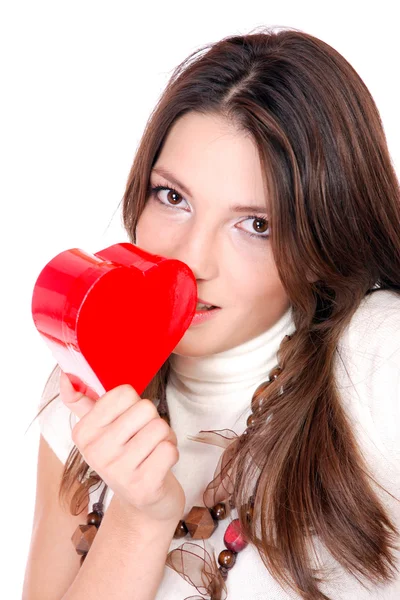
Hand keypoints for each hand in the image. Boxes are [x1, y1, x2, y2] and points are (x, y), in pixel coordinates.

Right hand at [59, 371, 184, 523]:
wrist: (143, 501)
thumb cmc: (126, 454)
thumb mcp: (100, 428)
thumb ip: (83, 400)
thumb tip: (65, 376)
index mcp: (83, 433)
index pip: (124, 392)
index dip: (134, 404)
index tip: (127, 422)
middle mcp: (95, 453)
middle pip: (145, 408)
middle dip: (152, 421)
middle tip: (142, 440)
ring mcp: (118, 472)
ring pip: (160, 427)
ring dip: (164, 438)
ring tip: (152, 452)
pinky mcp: (143, 487)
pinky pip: (170, 449)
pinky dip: (172, 454)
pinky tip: (159, 466)